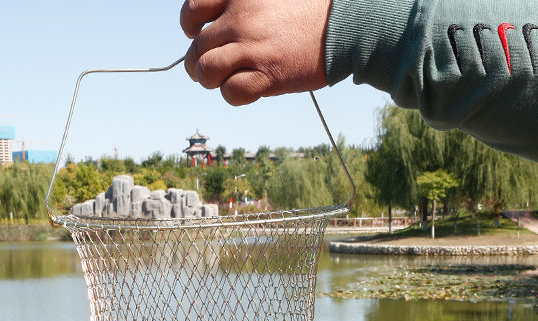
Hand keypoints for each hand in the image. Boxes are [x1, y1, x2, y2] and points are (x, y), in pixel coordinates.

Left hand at [181, 0, 332, 105]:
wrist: (346, 24)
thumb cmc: (310, 7)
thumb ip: (241, 3)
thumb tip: (217, 21)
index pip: (192, 12)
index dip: (191, 27)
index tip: (200, 34)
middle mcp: (240, 19)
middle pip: (197, 48)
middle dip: (198, 62)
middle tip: (210, 67)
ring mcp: (252, 47)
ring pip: (207, 72)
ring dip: (212, 80)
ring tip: (223, 79)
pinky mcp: (267, 75)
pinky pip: (231, 92)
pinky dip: (233, 94)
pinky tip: (245, 88)